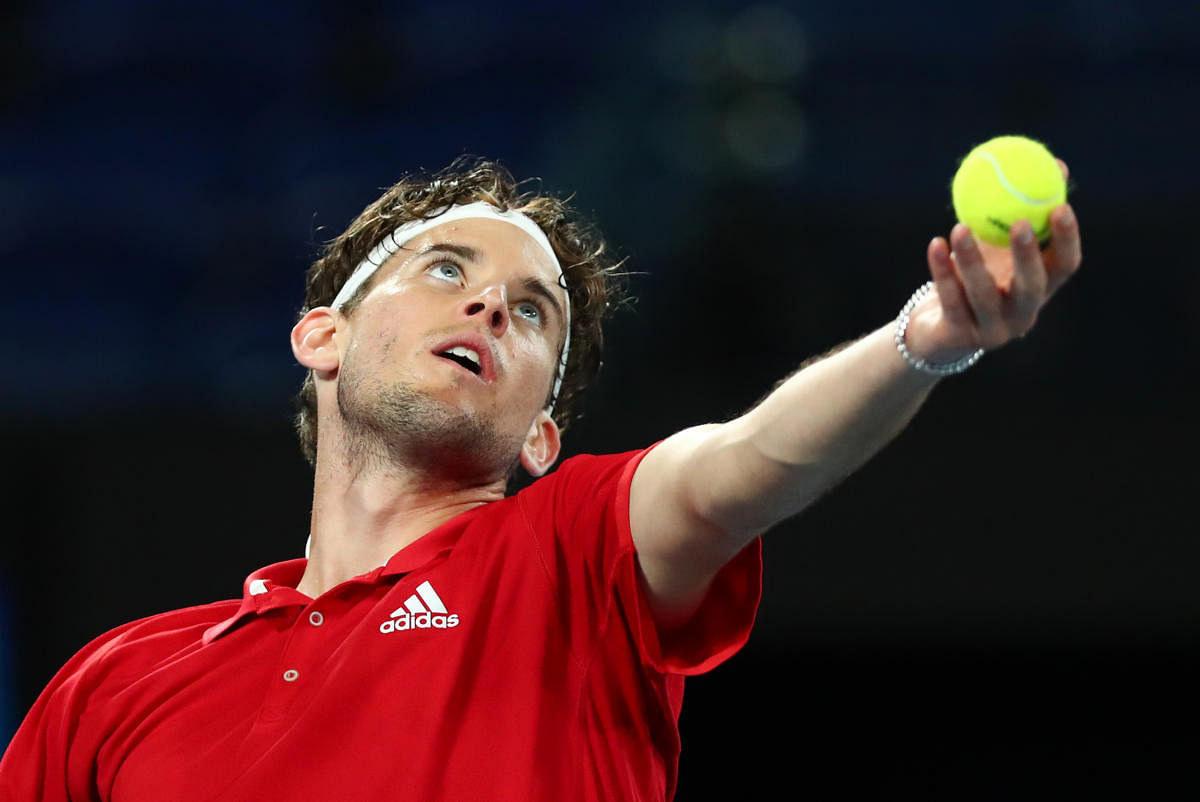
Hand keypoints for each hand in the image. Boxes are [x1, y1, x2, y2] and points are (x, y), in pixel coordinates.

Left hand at [906, 158, 1082, 363]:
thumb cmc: (975, 276)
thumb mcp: (997, 244)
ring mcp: (992, 330)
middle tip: (1020, 222)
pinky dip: (942, 271)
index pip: (1065, 266)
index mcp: (1040, 289)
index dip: (1066, 239)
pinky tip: (936, 244)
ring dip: (972, 259)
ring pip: (984, 294)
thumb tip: (1054, 164)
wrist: (937, 328)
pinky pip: (951, 300)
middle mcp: (1023, 314)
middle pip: (1032, 286)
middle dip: (1028, 255)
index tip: (1061, 206)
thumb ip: (1021, 210)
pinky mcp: (960, 336)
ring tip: (960, 227)